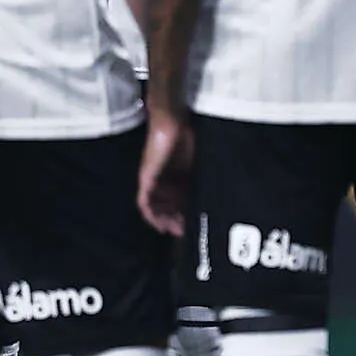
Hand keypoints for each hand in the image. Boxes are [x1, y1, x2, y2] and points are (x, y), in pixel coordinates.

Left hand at [137, 112, 195, 236]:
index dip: (182, 213)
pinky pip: (143, 202)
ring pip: (153, 207)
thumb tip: (211, 192)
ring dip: (162, 220)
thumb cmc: (186, 137)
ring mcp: (151, 180)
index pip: (176, 199)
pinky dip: (150, 214)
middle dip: (173, 219)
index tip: (190, 224)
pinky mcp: (145, 179)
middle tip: (183, 231)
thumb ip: (197, 176)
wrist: (171, 124)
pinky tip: (157, 223)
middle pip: (164, 205)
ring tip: (172, 230)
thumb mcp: (195, 162)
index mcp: (173, 176)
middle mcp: (161, 180)